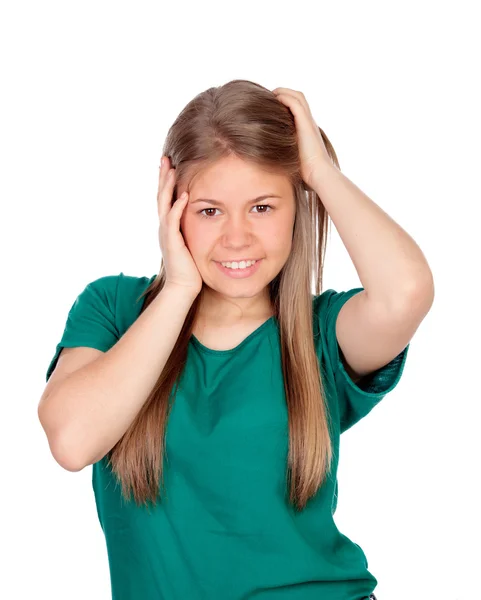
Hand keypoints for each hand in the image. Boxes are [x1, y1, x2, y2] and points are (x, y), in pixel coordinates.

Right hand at [157, 157, 202, 294]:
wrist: (183, 287)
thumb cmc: (191, 268)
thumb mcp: (193, 243)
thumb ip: (194, 230)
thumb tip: (205, 219)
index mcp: (169, 226)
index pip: (167, 198)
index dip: (167, 181)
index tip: (170, 164)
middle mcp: (164, 226)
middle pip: (161, 196)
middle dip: (163, 176)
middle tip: (165, 157)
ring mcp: (166, 233)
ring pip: (164, 204)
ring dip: (167, 186)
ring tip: (171, 168)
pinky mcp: (171, 242)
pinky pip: (173, 221)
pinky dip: (177, 207)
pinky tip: (184, 195)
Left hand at [272, 87, 333, 188]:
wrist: (318, 174)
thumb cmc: (306, 174)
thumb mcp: (291, 161)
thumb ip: (284, 157)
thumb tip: (270, 165)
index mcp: (306, 130)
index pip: (296, 109)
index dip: (284, 104)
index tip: (268, 107)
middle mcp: (308, 123)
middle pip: (298, 98)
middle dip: (283, 94)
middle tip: (267, 97)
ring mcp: (308, 122)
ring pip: (297, 96)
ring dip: (282, 92)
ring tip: (268, 95)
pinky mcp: (306, 123)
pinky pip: (295, 103)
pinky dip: (284, 97)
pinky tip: (272, 100)